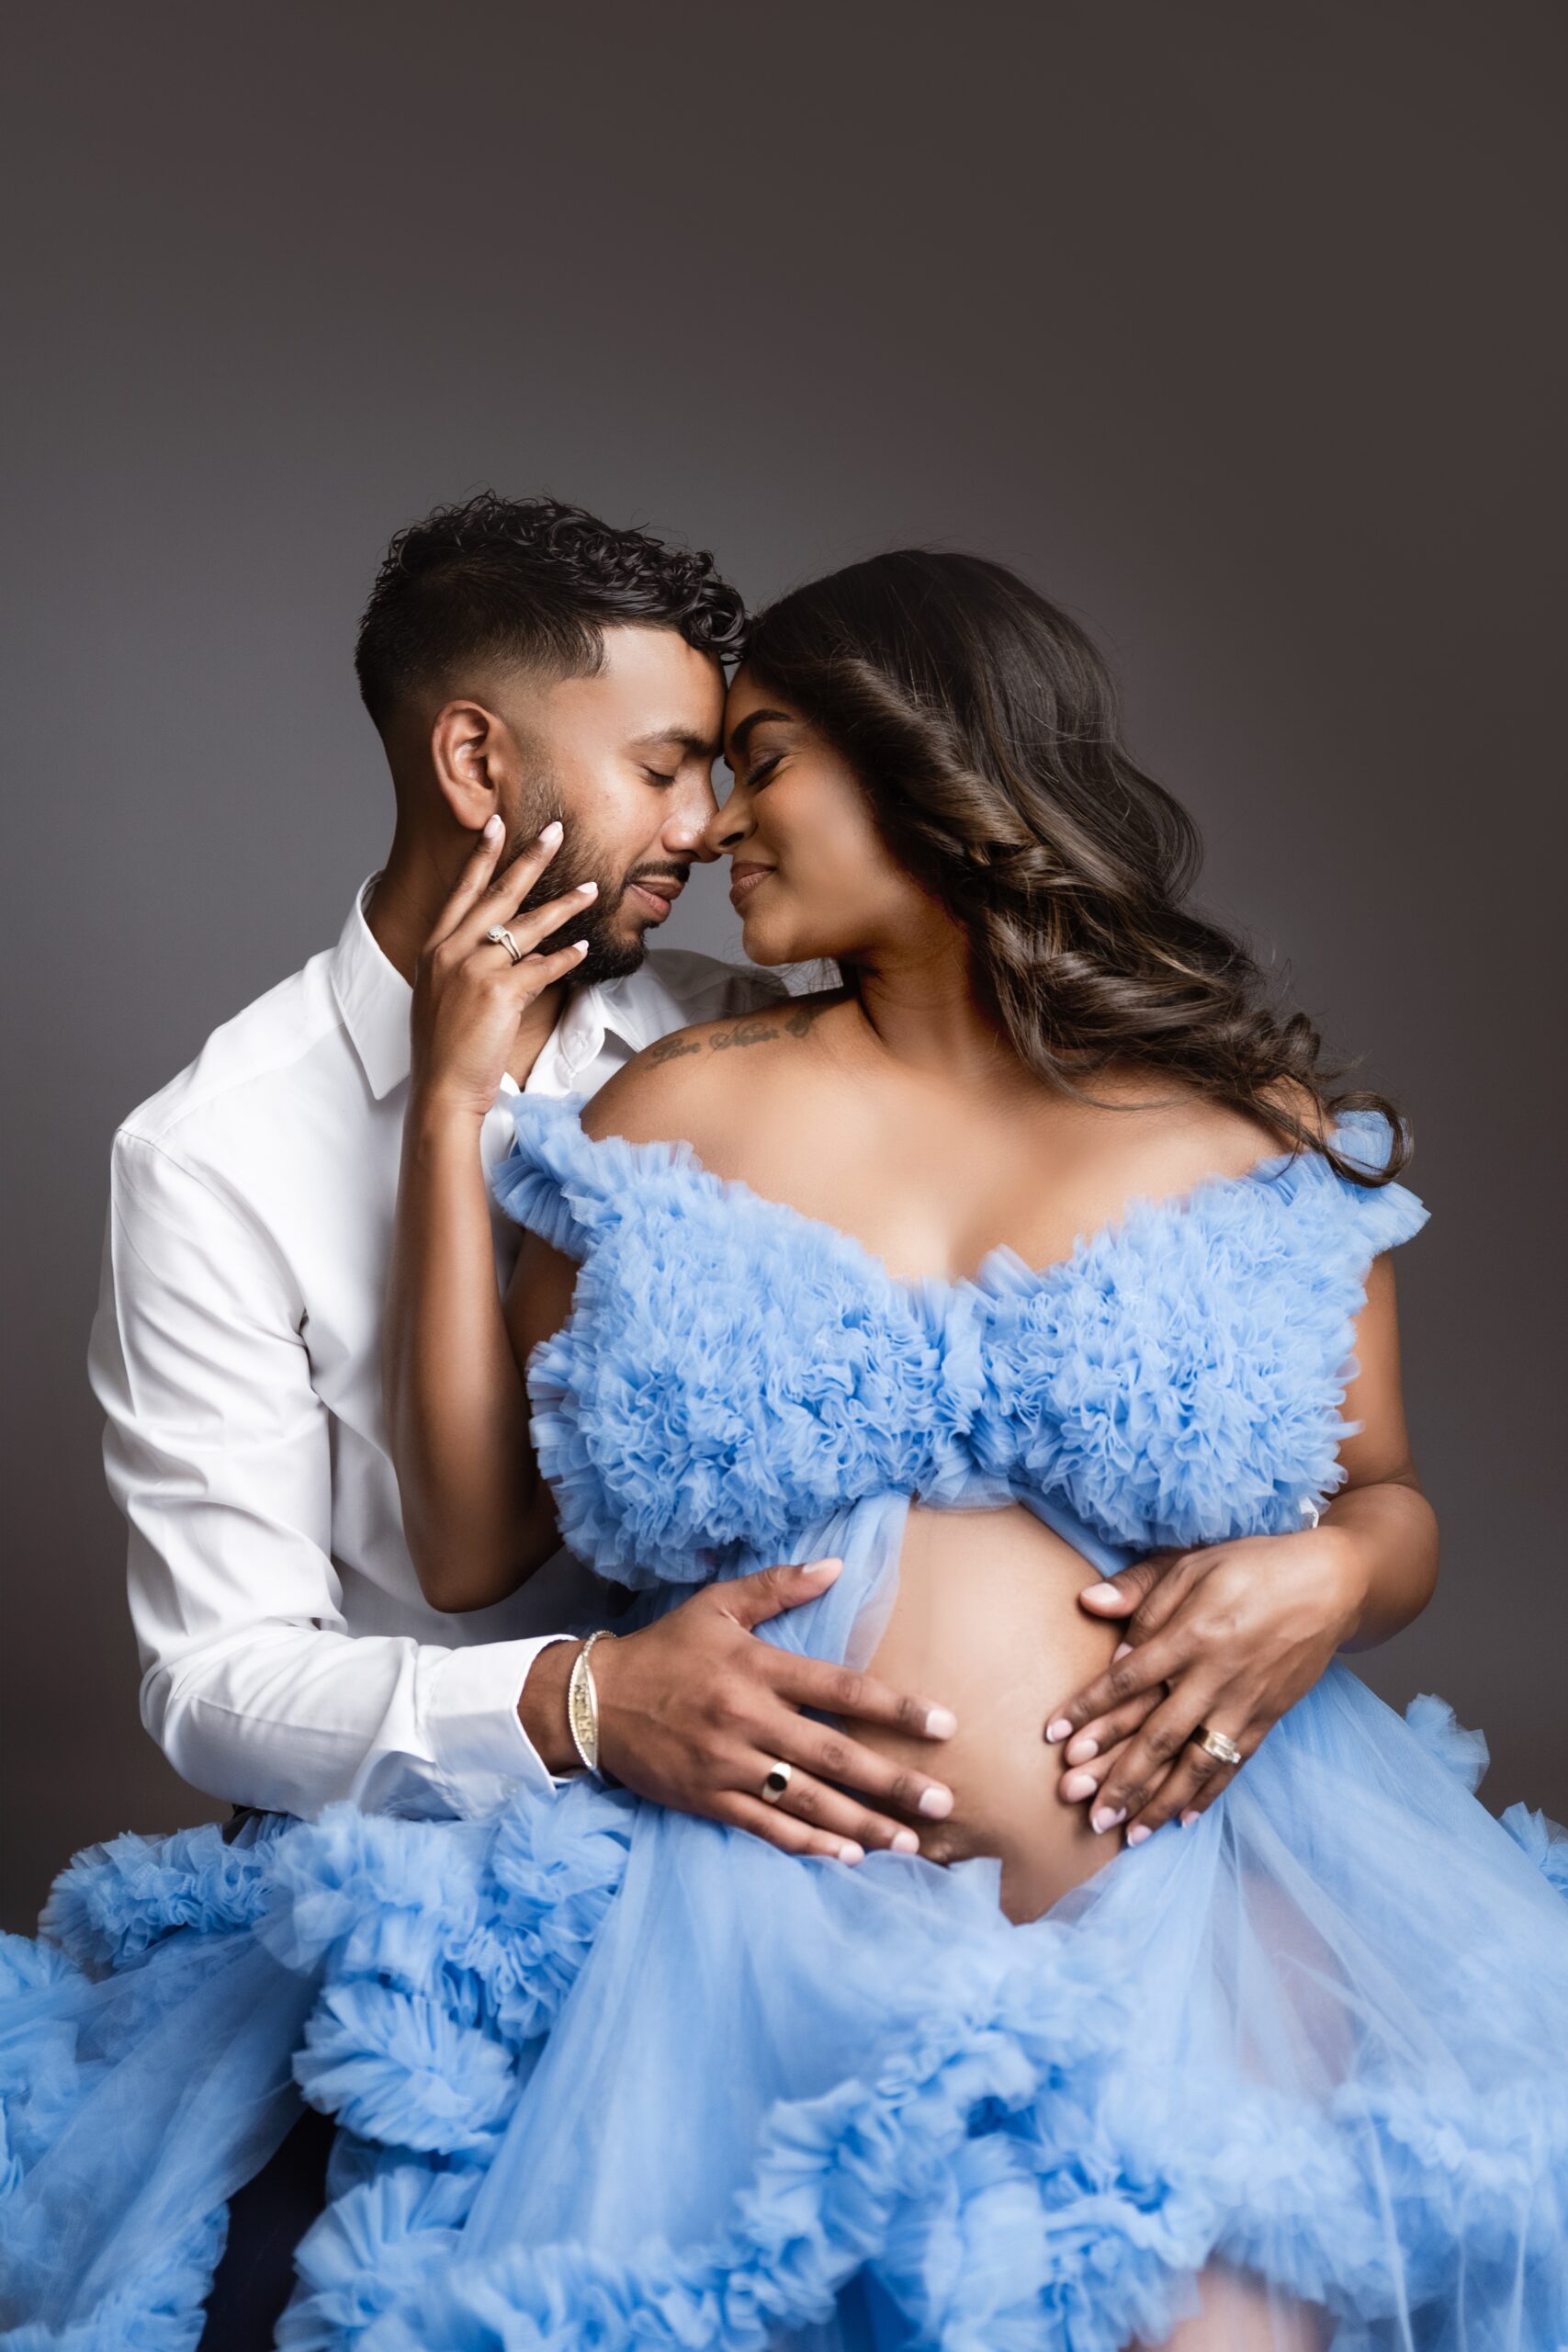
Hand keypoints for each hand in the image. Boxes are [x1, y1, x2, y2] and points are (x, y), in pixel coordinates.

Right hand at [409, 816, 596, 1119]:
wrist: (442, 1088)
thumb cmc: (446, 1048)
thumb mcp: (444, 996)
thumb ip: (469, 966)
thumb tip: (509, 952)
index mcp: (436, 949)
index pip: (462, 891)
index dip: (482, 856)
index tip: (497, 824)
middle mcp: (452, 951)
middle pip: (498, 895)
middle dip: (529, 859)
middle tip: (555, 831)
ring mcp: (474, 969)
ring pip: (527, 926)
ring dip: (564, 905)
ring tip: (592, 889)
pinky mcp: (499, 992)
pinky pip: (542, 967)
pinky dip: (565, 958)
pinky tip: (583, 948)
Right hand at [535, 1558, 958, 1862]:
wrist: (593, 1700)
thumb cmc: (665, 1649)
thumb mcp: (717, 1606)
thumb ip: (778, 1586)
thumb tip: (837, 1565)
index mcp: (758, 1668)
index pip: (842, 1690)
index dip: (897, 1709)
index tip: (944, 1726)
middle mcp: (749, 1718)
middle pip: (835, 1756)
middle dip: (894, 1782)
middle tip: (944, 1801)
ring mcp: (728, 1764)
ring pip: (808, 1800)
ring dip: (864, 1823)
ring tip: (911, 1842)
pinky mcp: (708, 1798)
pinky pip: (767, 1827)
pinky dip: (809, 1843)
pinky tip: (848, 1855)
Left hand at [1044, 1527, 1367, 1839]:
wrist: (1328, 1585)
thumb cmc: (1251, 1567)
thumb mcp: (1191, 1563)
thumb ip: (1140, 1588)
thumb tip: (1089, 1604)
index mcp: (1190, 1635)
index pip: (1127, 1681)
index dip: (1089, 1709)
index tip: (1054, 1735)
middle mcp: (1215, 1677)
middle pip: (1158, 1736)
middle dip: (1119, 1777)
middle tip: (1085, 1810)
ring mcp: (1243, 1703)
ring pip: (1195, 1762)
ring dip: (1159, 1800)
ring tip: (1128, 1834)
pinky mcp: (1267, 1717)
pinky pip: (1233, 1764)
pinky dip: (1208, 1794)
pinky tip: (1183, 1819)